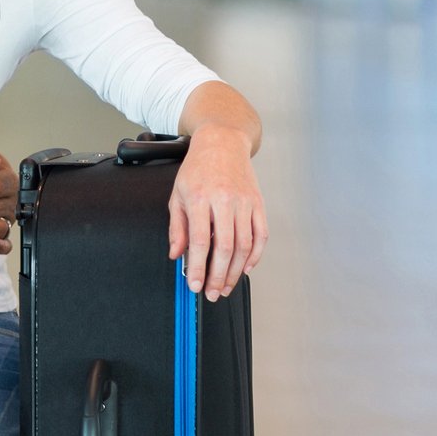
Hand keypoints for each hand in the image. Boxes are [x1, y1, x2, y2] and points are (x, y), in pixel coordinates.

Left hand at [166, 128, 267, 300]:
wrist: (222, 142)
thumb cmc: (197, 168)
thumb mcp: (178, 195)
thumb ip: (177, 228)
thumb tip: (176, 255)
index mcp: (200, 198)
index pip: (199, 241)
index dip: (197, 267)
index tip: (194, 284)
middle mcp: (224, 200)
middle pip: (225, 247)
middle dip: (218, 276)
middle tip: (212, 293)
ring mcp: (244, 202)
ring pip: (244, 245)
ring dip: (236, 271)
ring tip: (226, 286)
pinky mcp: (258, 203)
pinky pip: (260, 235)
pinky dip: (255, 255)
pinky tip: (246, 268)